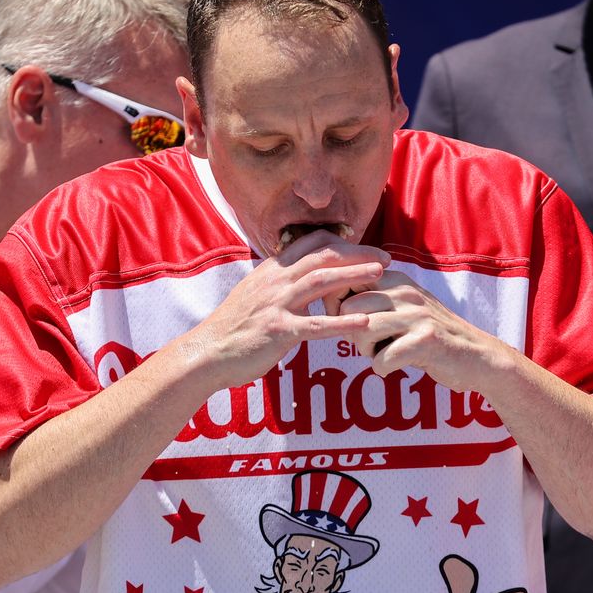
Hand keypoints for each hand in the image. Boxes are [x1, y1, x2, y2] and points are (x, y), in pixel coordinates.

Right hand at [194, 230, 389, 388]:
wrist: (207, 351)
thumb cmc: (233, 327)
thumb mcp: (255, 293)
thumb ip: (278, 281)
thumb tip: (299, 273)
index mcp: (272, 269)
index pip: (311, 242)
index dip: (340, 241)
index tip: (363, 246)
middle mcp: (276, 280)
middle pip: (322, 256)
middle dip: (357, 254)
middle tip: (385, 258)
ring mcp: (276, 304)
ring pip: (321, 281)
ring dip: (354, 275)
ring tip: (380, 275)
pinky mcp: (278, 331)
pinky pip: (316, 325)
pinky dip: (342, 322)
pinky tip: (365, 322)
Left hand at [337, 271, 502, 392]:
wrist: (477, 355)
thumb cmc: (429, 334)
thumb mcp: (403, 306)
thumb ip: (372, 299)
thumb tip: (326, 300)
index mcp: (396, 279)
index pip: (347, 281)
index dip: (337, 305)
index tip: (349, 322)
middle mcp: (406, 291)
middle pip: (349, 307)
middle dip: (349, 331)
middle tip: (366, 344)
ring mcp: (417, 315)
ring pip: (362, 329)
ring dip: (364, 350)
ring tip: (379, 354)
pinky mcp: (426, 340)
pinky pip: (383, 358)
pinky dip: (382, 368)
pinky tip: (394, 367)